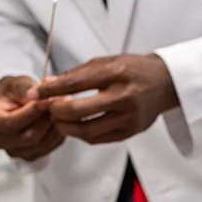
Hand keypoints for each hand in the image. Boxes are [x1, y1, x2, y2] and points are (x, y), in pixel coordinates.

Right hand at [0, 76, 64, 161]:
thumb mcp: (15, 82)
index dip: (33, 112)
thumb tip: (35, 97)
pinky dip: (56, 134)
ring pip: (42, 145)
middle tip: (58, 103)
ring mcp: (13, 151)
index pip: (13, 124)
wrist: (12, 101)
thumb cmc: (11, 92)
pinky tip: (58, 119)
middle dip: (46, 119)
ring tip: (59, 109)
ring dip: (54, 127)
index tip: (47, 100)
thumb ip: (24, 88)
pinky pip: (48, 148)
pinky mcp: (28, 155)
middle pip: (29, 137)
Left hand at [28, 54, 178, 144]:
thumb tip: (48, 84)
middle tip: (46, 108)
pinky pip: (98, 138)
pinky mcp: (130, 132)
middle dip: (56, 111)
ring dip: (66, 127)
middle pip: (79, 111)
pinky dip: (81, 134)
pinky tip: (74, 126)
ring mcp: (128, 118)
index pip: (75, 83)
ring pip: (87, 130)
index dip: (51, 90)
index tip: (36, 93)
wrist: (165, 82)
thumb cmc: (133, 69)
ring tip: (57, 119)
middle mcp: (124, 97)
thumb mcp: (106, 62)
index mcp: (116, 73)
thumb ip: (77, 74)